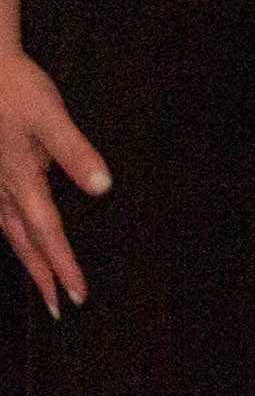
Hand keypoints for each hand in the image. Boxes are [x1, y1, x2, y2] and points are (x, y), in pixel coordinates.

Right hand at [0, 46, 109, 313]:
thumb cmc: (14, 89)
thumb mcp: (50, 117)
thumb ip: (76, 152)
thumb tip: (102, 187)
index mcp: (20, 179)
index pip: (47, 233)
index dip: (62, 266)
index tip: (76, 295)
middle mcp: (0, 187)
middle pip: (23, 242)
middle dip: (42, 275)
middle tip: (57, 306)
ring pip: (6, 231)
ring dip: (24, 258)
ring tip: (39, 282)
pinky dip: (8, 233)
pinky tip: (12, 236)